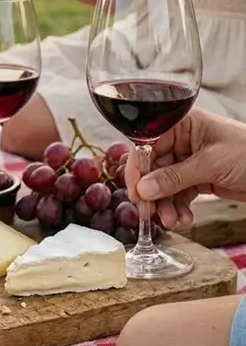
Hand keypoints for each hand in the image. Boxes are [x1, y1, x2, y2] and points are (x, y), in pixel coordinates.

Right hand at [124, 108, 245, 228]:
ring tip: (171, 221)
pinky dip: (179, 207)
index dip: (138, 168)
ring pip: (164, 183)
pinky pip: (179, 193)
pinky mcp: (199, 178)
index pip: (147, 144)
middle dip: (152, 192)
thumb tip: (143, 189)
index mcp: (182, 124)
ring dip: (165, 204)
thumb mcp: (211, 164)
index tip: (135, 191)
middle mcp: (182, 140)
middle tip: (149, 212)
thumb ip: (174, 177)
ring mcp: (190, 160)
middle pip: (153, 167)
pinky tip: (184, 218)